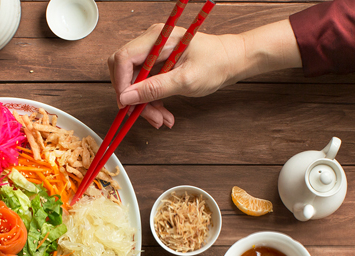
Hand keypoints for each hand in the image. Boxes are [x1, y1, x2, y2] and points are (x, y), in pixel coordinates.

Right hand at [108, 24, 244, 128]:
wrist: (233, 61)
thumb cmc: (217, 63)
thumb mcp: (186, 80)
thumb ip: (154, 89)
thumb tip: (127, 98)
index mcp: (157, 39)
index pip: (123, 58)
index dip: (121, 83)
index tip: (127, 105)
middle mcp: (151, 43)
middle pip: (125, 72)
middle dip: (133, 98)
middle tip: (148, 116)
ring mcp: (153, 55)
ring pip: (133, 83)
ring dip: (144, 104)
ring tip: (161, 118)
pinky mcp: (157, 66)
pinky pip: (144, 86)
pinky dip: (151, 102)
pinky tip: (163, 113)